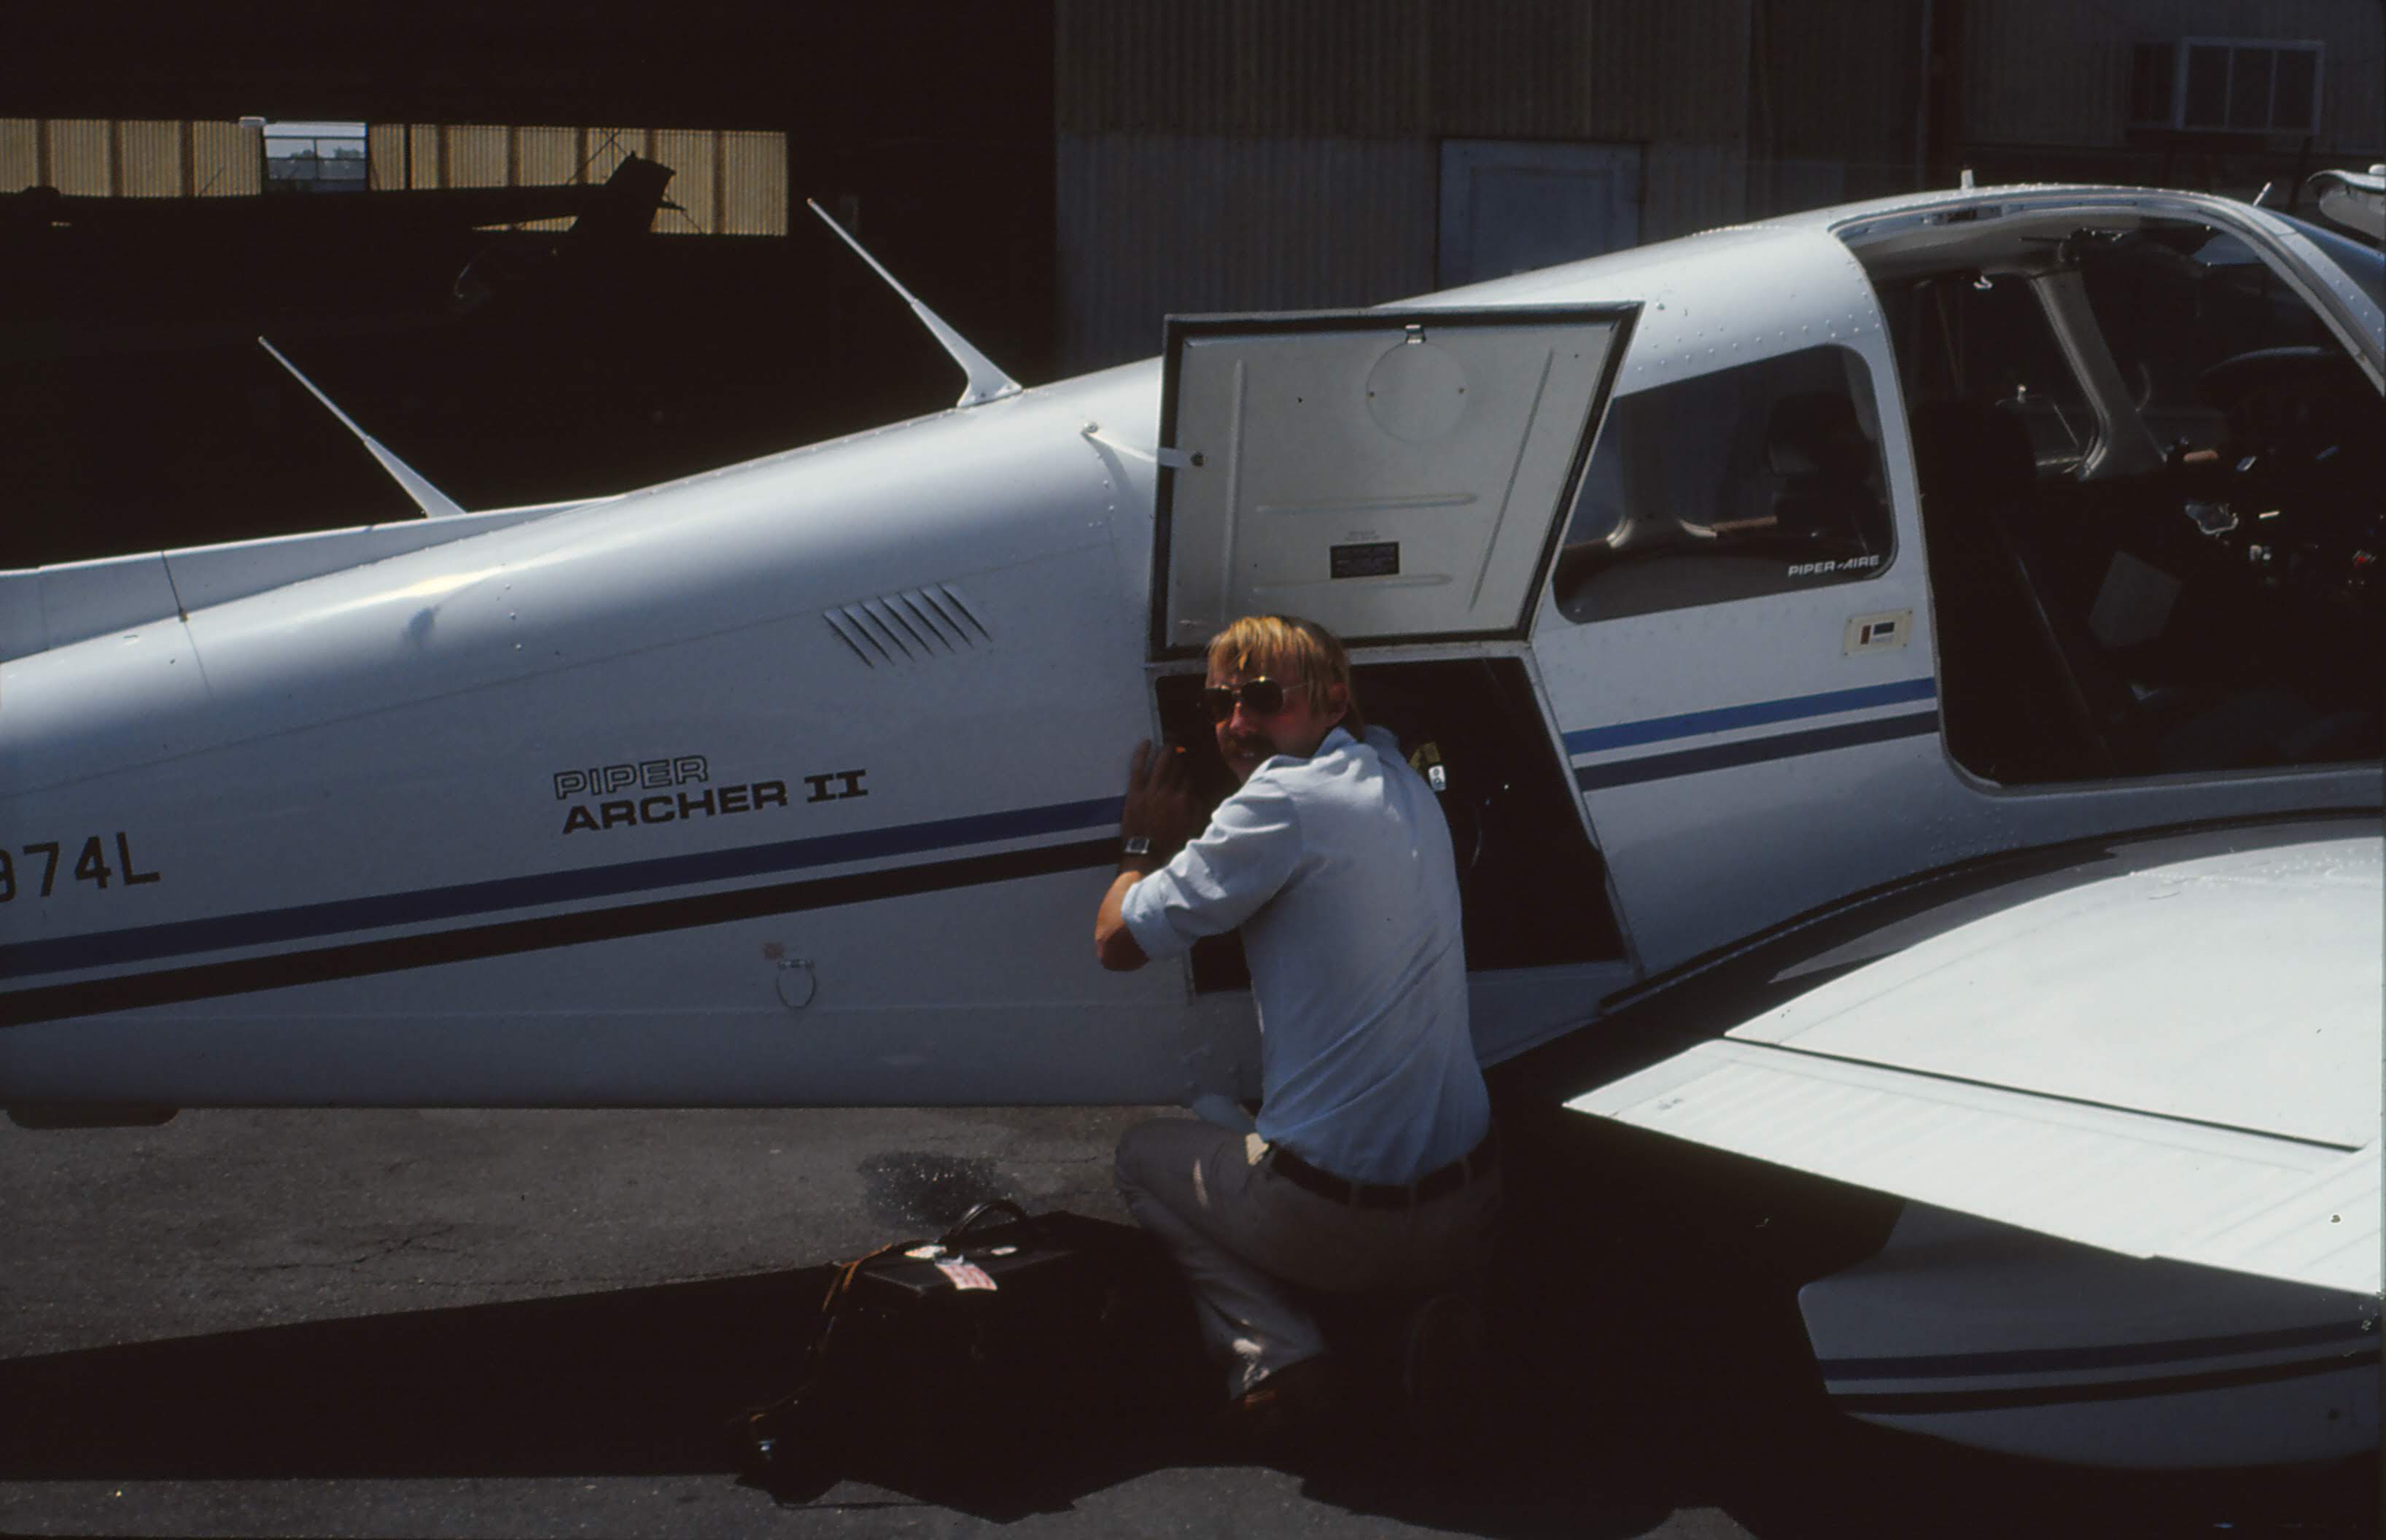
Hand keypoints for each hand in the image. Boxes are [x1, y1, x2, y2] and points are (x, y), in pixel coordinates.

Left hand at [1121, 739, 1200, 857]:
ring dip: (1167, 750)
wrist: (1145, 853)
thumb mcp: (1191, 830)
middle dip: (1181, 756)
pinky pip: (1139, 768)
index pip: (1188, 778)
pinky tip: (1147, 743)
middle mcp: (1169, 793)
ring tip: (1170, 741)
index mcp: (1183, 801)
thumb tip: (1197, 795)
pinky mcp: (1135, 792)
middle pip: (1177, 768)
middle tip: (1181, 747)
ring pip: (1162, 764)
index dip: (1188, 771)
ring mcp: (1151, 791)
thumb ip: (1196, 810)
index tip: (1188, 766)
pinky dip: (1142, 754)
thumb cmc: (1168, 844)